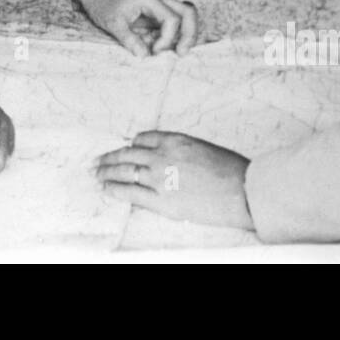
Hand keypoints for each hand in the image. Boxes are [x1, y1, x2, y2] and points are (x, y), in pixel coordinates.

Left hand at [69, 0, 197, 56]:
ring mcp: (161, 7)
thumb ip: (129, 40)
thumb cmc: (104, 7)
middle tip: (181, 53)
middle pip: (189, 12)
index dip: (167, 39)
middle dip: (190, 34)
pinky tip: (161, 47)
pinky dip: (174, 37)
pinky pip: (176, 24)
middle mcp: (160, 1)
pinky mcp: (159, 15)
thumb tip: (145, 56)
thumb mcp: (113, 24)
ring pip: (186, 17)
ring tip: (175, 51)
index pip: (172, 19)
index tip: (154, 51)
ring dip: (185, 35)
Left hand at [95, 131, 251, 227]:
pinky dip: (115, 189)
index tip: (126, 149)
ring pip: (124, 171)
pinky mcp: (161, 200)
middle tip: (97, 160)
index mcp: (175, 140)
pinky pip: (130, 192)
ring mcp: (160, 177)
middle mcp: (163, 155)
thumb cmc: (231, 171)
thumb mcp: (203, 149)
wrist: (242, 192)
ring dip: (107, 172)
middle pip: (128, 153)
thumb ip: (181, 151)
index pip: (143, 138)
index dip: (132, 145)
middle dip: (110, 157)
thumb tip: (168, 159)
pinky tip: (107, 188)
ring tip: (97, 174)